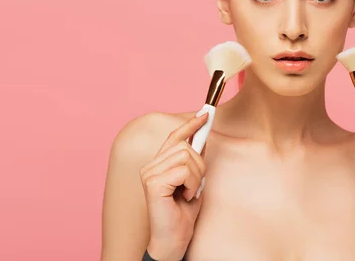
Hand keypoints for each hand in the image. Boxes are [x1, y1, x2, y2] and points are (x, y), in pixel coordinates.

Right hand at [139, 113, 208, 260]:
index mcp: (158, 165)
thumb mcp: (194, 182)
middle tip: (195, 186)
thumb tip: (202, 138)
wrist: (174, 241)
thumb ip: (195, 161)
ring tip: (189, 193)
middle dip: (199, 165)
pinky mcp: (153, 182)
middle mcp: (150, 166)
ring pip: (187, 156)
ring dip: (197, 177)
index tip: (205, 114)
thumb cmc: (182, 215)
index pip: (173, 137)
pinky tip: (185, 198)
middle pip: (185, 146)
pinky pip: (184, 170)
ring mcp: (149, 173)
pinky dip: (192, 184)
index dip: (189, 125)